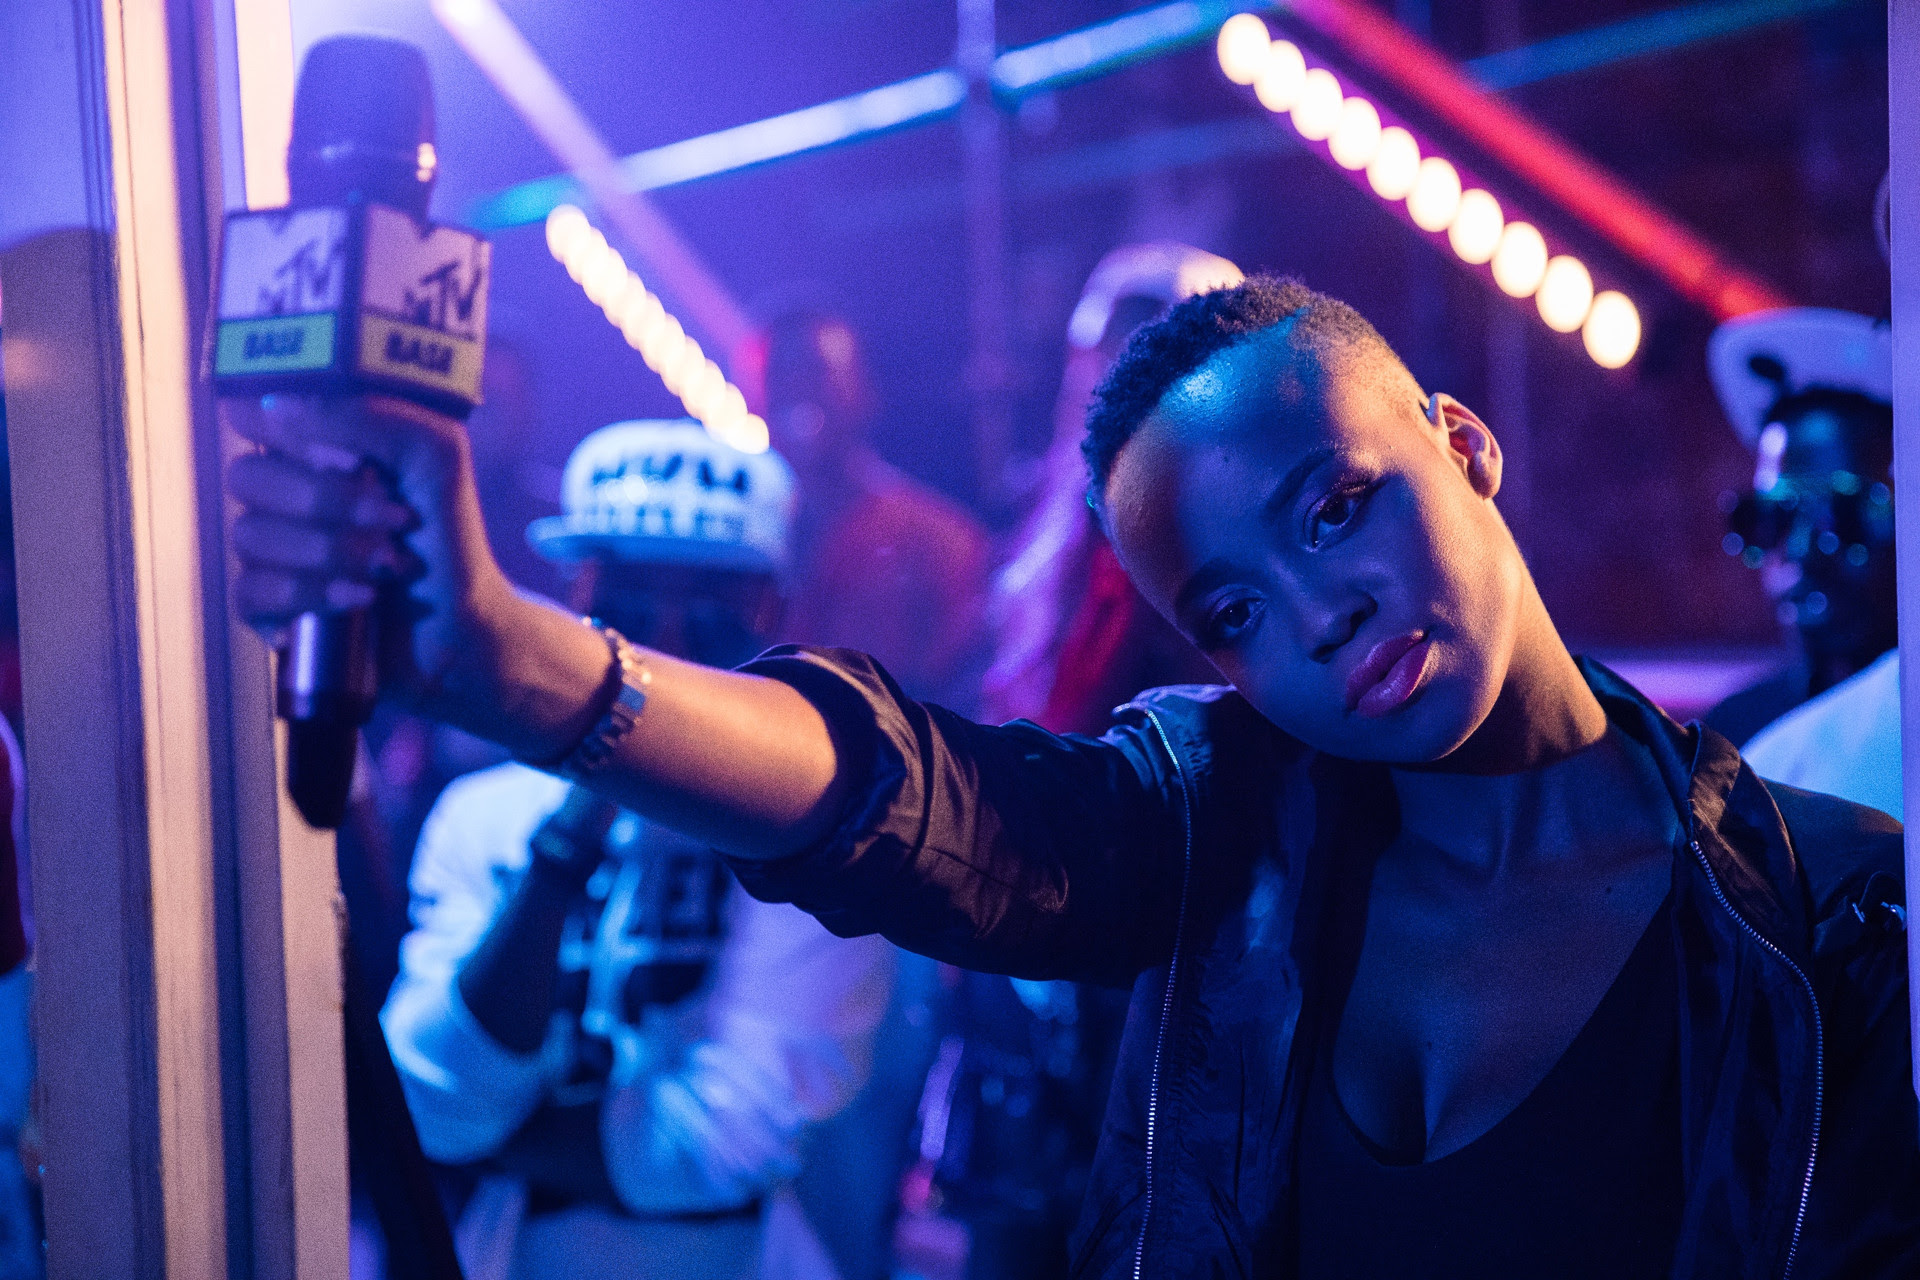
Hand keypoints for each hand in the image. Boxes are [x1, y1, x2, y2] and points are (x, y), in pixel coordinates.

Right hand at [223, 393, 599, 756]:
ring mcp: (272, 552)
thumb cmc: (449, 538)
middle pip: (246, 474)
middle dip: (323, 500)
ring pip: (249, 534)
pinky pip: (248, 591)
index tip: (337, 450)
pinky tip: (354, 602)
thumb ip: (373, 417)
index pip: (251, 413)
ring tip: (386, 570)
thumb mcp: (435, 456)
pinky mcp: (269, 607)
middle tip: (390, 521)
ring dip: (327, 552)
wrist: (462, 629)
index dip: (276, 424)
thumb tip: (281, 406)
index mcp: (315, 448)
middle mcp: (284, 495)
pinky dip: (306, 595)